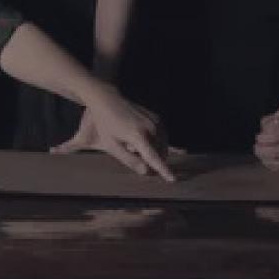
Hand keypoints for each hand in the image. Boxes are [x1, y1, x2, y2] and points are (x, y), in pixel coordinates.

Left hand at [52, 92, 173, 181]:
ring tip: (133, 144)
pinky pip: (162, 137)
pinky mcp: (157, 118)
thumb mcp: (111, 144)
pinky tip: (158, 145)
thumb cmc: (106, 124)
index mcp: (138, 136)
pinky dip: (157, 143)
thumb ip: (128, 160)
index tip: (173, 179)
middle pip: (159, 153)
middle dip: (151, 159)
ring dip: (153, 151)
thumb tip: (145, 171)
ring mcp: (156, 122)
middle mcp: (151, 128)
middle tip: (131, 152)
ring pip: (162, 146)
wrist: (107, 100)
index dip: (163, 170)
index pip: (153, 157)